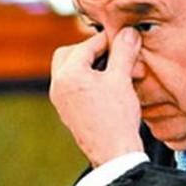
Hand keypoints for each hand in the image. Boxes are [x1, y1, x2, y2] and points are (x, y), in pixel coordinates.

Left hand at [50, 27, 143, 166]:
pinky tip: (108, 86)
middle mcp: (58, 86)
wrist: (113, 154)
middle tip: (112, 52)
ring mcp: (60, 101)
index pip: (87, 45)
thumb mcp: (122, 79)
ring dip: (89, 65)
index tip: (124, 38)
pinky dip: (87, 80)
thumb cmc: (117, 117)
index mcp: (68, 75)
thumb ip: (123, 51)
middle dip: (90, 50)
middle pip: (68, 54)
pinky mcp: (67, 112)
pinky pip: (72, 86)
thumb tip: (128, 31)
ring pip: (69, 70)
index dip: (108, 40)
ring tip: (113, 69)